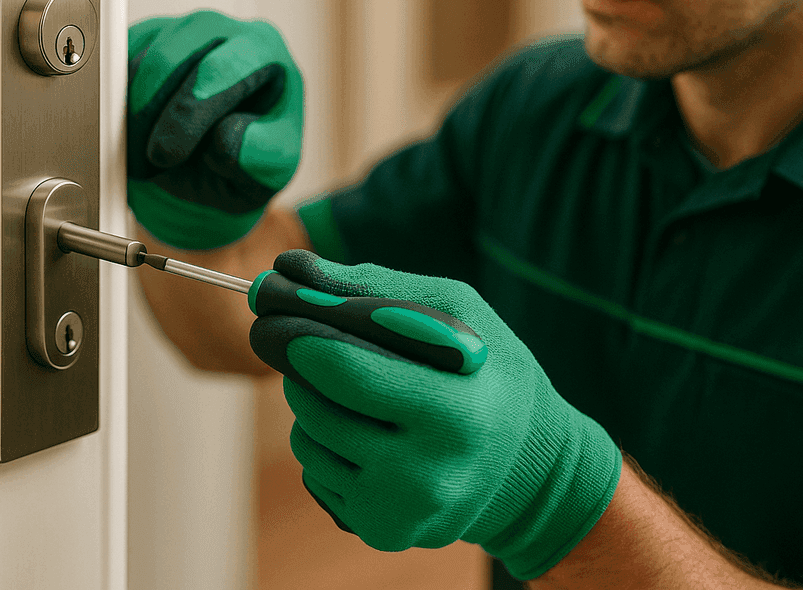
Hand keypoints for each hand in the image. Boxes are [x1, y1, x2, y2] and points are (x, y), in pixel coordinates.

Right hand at [127, 11, 302, 249]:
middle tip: (146, 163)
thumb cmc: (249, 156)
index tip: (166, 155)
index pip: (219, 69)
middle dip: (149, 115)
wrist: (216, 161)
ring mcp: (177, 29)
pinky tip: (130, 138)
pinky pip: (112, 64)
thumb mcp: (271, 168)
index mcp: (262, 50)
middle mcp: (220, 29)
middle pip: (169, 58)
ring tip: (140, 160)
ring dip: (128, 116)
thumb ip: (261, 156)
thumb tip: (223, 137)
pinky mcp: (142, 38)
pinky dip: (113, 105)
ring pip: (135, 61)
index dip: (186, 114)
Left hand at [248, 250, 621, 579]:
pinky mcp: (381, 531)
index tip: (276, 307)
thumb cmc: (483, 369)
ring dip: (313, 405)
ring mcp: (403, 512)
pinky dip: (326, 445)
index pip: (348, 373)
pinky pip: (316, 473)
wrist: (526, 463)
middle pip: (317, 408)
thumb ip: (373, 287)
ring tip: (358, 392)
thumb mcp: (455, 312)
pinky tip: (368, 435)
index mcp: (457, 414)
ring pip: (308, 441)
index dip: (303, 335)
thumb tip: (290, 270)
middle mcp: (429, 476)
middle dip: (300, 365)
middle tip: (301, 340)